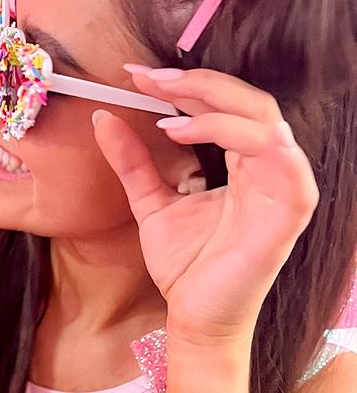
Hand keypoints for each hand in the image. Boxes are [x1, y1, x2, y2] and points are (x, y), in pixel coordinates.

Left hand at [93, 69, 318, 340]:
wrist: (195, 317)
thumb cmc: (186, 265)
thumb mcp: (151, 202)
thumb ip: (133, 162)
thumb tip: (104, 118)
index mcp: (246, 163)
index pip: (226, 106)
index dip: (184, 84)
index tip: (136, 75)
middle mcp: (270, 169)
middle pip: (250, 102)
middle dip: (197, 82)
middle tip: (148, 78)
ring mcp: (284, 189)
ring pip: (265, 121)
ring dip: (213, 104)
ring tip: (164, 109)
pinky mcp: (289, 213)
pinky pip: (282, 161)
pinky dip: (240, 137)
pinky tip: (188, 132)